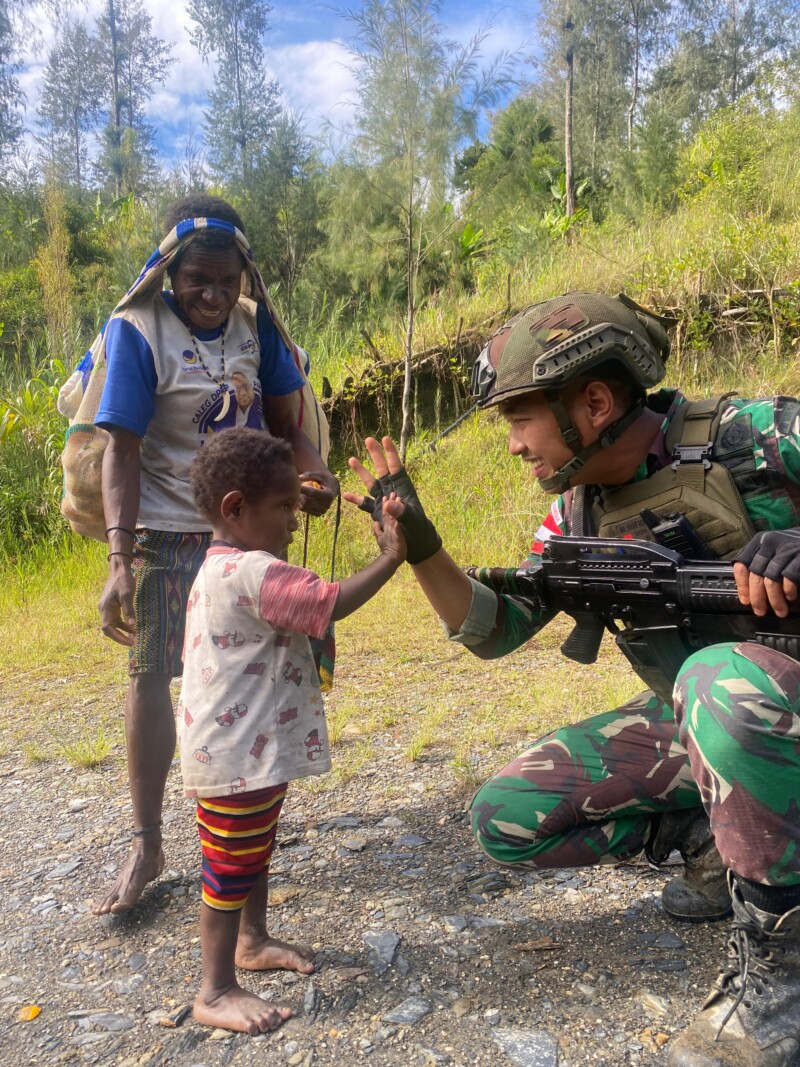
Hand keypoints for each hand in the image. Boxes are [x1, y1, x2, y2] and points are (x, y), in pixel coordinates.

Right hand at [99, 561, 136, 645]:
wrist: (119, 569)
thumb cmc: (123, 580)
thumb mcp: (127, 594)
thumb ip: (129, 609)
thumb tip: (132, 625)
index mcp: (105, 608)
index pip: (108, 628)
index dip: (117, 637)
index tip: (129, 642)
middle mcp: (104, 610)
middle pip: (109, 629)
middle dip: (120, 637)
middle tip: (132, 643)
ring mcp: (107, 608)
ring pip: (112, 625)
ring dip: (122, 631)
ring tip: (134, 637)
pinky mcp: (112, 606)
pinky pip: (116, 619)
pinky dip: (124, 624)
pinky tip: (133, 627)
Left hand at [299, 469, 338, 516]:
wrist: (332, 489)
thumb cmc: (324, 480)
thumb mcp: (319, 474)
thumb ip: (309, 475)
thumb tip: (299, 478)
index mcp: (329, 494)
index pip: (312, 492)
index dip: (302, 488)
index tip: (296, 484)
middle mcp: (327, 504)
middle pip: (307, 500)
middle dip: (299, 494)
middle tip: (297, 488)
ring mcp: (323, 510)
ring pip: (304, 506)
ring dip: (299, 499)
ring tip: (300, 492)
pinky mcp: (319, 514)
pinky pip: (305, 510)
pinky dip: (301, 504)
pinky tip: (302, 497)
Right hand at [345, 436, 442, 564]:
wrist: (416, 543)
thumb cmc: (418, 528)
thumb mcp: (411, 519)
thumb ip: (400, 511)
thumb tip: (388, 503)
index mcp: (403, 488)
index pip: (396, 467)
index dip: (391, 453)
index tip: (385, 439)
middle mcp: (392, 490)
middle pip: (382, 469)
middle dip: (375, 455)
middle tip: (368, 439)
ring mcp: (384, 500)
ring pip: (371, 483)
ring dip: (362, 472)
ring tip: (351, 459)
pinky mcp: (378, 511)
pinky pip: (365, 503)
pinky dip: (356, 499)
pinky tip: (347, 495)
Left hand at [733, 530, 799, 616]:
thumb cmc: (790, 549)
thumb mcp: (771, 550)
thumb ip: (758, 564)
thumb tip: (748, 592)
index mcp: (758, 542)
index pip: (742, 565)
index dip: (742, 585)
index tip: (745, 600)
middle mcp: (769, 544)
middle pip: (756, 576)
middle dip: (757, 598)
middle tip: (760, 611)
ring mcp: (785, 550)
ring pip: (771, 580)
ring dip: (774, 600)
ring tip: (779, 610)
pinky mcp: (799, 557)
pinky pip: (789, 579)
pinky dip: (788, 590)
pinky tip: (790, 597)